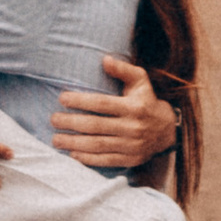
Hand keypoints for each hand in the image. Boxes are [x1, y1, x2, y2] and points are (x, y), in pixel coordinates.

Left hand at [51, 55, 179, 171]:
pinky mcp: (130, 160)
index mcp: (134, 107)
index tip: (62, 99)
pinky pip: (106, 161)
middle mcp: (132, 127)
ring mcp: (131, 146)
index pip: (102, 104)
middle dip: (72, 123)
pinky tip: (72, 154)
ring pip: (98, 145)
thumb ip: (123, 69)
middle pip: (96, 126)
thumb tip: (104, 59)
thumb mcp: (140, 80)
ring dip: (74, 143)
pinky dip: (88, 159)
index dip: (81, 101)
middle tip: (53, 119)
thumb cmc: (147, 100)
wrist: (167, 130)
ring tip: (56, 139)